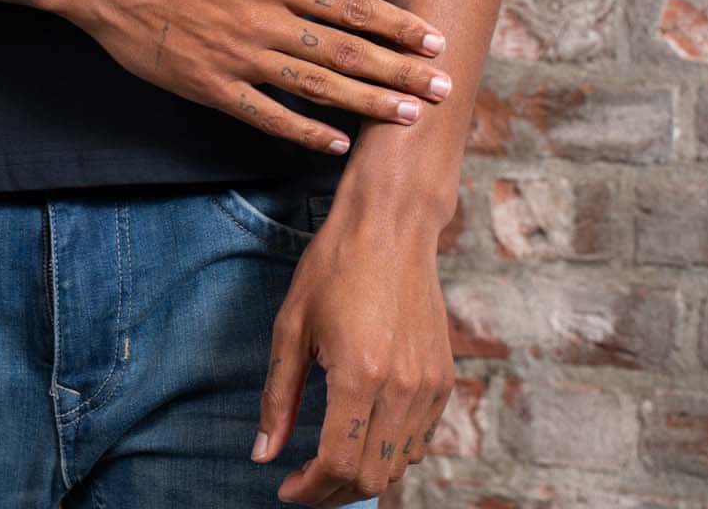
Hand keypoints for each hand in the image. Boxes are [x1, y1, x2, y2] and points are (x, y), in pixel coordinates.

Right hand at [49, 0, 451, 154]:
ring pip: (315, 85)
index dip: (396, 24)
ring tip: (410, 116)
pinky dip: (304, 131)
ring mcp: (237, 56)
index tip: (434, 40)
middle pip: (344, 51)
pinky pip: (266, 115)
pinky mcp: (210, 86)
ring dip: (367, 102)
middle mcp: (262, 19)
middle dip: (399, 70)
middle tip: (444, 89)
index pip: (349, 5)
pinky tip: (338, 144)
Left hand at [254, 203, 454, 503]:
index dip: (308, 490)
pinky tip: (364, 432)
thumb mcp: (292, 324)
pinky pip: (420, 441)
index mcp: (360, 375)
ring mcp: (430, 386)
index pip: (338, 464)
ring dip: (363, 474)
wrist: (392, 224)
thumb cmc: (335, 265)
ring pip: (399, 466)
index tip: (286, 488)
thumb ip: (278, 396)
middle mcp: (402, 388)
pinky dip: (391, 452)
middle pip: (371, 477)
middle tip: (304, 482)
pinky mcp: (444, 379)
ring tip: (330, 459)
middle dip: (332, 492)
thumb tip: (263, 454)